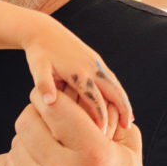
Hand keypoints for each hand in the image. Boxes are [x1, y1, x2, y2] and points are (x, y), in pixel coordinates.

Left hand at [3, 88, 155, 165]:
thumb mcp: (127, 148)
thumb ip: (106, 114)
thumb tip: (78, 86)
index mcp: (92, 153)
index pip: (53, 107)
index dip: (48, 95)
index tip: (50, 94)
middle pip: (26, 122)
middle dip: (35, 113)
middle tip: (45, 116)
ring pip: (16, 143)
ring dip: (28, 137)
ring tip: (46, 141)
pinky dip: (22, 158)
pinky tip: (39, 161)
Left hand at [22, 21, 132, 135]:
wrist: (43, 30)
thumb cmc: (38, 53)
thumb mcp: (37, 69)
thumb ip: (42, 85)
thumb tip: (49, 102)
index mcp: (79, 73)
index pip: (95, 99)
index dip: (100, 117)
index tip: (102, 134)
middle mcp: (92, 67)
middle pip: (114, 91)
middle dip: (122, 109)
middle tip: (127, 128)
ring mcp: (96, 62)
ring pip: (116, 85)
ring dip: (124, 102)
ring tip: (129, 120)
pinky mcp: (95, 60)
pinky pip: (112, 79)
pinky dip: (119, 92)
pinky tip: (120, 103)